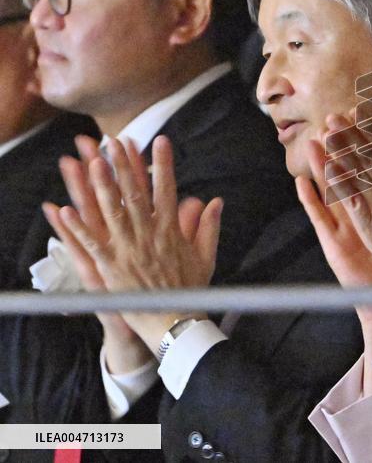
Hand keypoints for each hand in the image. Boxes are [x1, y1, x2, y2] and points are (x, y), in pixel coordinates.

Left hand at [54, 136, 222, 350]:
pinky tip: (65, 210)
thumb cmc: (189, 290)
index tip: (160, 141)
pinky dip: (77, 227)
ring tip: (93, 163)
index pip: (167, 190)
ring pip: (112, 212)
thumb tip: (216, 200)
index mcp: (171, 231)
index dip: (163, 164)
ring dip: (102, 186)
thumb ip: (209, 227)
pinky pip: (91, 243)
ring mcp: (128, 251)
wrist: (173, 322)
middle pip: (135, 194)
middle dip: (125, 166)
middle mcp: (148, 236)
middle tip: (117, 142)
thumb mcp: (206, 256)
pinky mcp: (110, 267)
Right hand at [298, 138, 371, 377]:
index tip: (359, 115)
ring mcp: (345, 225)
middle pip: (347, 171)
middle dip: (340, 146)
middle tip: (331, 120)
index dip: (363, 140)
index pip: (368, 164)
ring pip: (330, 190)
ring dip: (321, 167)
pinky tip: (302, 183)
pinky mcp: (335, 242)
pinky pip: (320, 218)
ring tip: (313, 144)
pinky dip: (311, 200)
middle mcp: (358, 210)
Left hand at [324, 115, 371, 286]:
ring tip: (326, 136)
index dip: (368, 128)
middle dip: (348, 135)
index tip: (356, 113)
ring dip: (339, 152)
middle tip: (333, 118)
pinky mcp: (366, 221)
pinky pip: (349, 197)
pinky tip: (328, 168)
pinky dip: (339, 181)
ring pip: (354, 172)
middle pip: (365, 156)